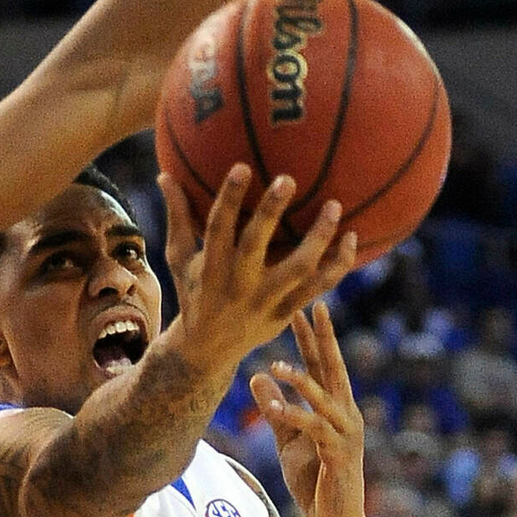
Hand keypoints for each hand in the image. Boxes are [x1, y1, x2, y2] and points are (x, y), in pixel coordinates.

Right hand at [161, 165, 357, 380]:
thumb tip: (165, 175)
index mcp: (211, 266)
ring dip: (318, 238)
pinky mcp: (285, 312)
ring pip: (297, 268)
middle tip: (288, 179)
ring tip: (335, 206)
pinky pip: (318, 287)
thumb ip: (178, 217)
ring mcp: (265, 300)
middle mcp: (238, 284)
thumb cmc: (194, 292)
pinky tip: (351, 238)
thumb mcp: (180, 258)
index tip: (241, 167)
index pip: (218, 228)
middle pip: (255, 245)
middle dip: (270, 212)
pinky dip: (337, 265)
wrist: (207, 349)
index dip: (229, 199)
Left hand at [250, 302, 368, 516]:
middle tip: (310, 307)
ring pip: (323, 397)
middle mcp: (346, 414)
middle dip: (320, 339)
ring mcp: (346, 434)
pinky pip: (315, 429)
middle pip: (332, 369)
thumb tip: (255, 375)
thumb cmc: (315, 480)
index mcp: (336, 408)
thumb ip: (275, 410)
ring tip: (276, 365)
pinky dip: (294, 417)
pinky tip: (275, 408)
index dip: (312, 338)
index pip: (323, 366)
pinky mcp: (339, 455)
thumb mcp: (288, 440)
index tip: (302, 308)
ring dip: (300, 380)